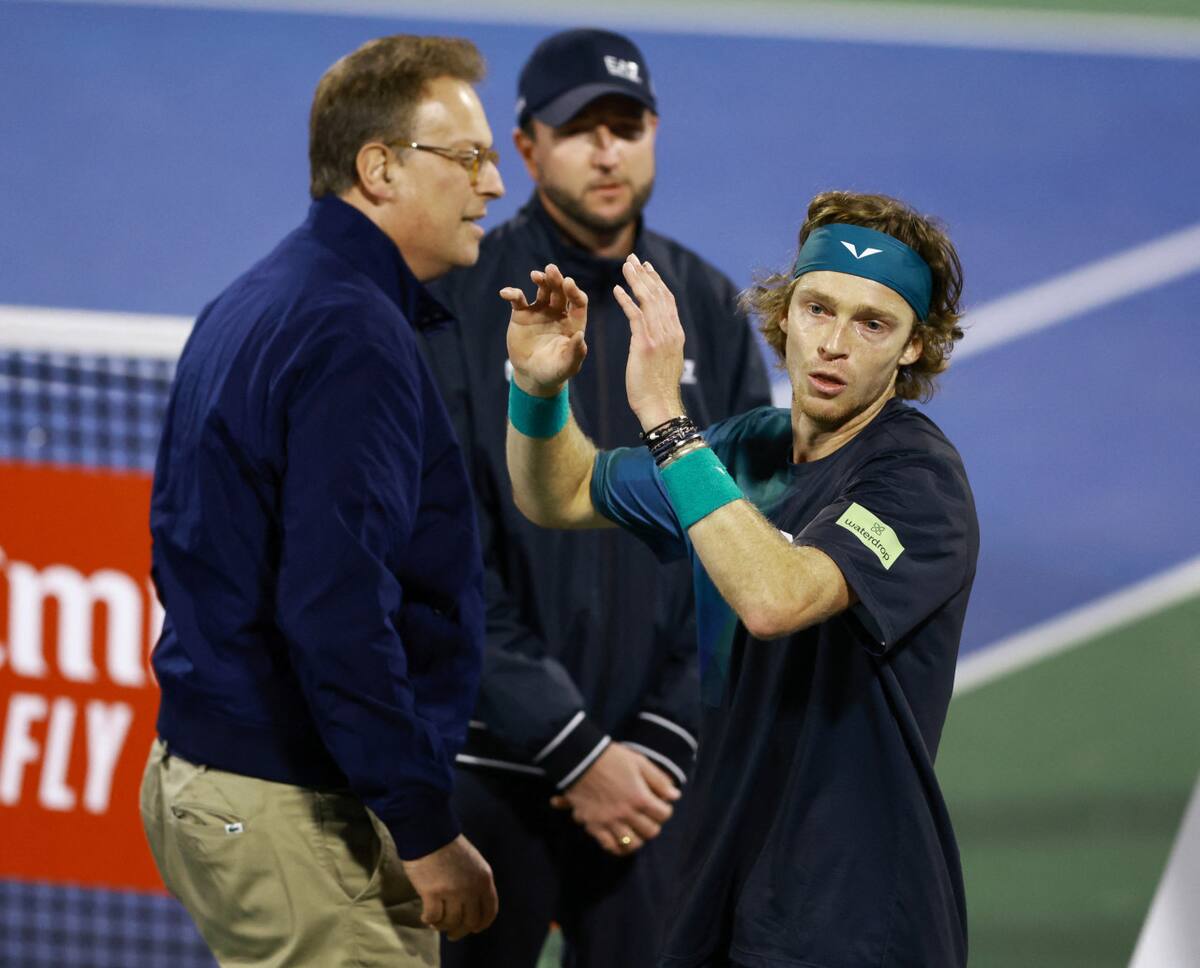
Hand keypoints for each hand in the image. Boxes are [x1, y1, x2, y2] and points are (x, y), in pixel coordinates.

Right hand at [400, 834, 497, 940]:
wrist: (428, 832)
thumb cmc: (447, 845)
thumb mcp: (472, 862)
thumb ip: (474, 882)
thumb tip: (469, 907)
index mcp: (484, 879)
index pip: (489, 912)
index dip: (481, 924)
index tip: (473, 929)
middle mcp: (471, 888)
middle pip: (470, 922)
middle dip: (460, 931)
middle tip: (451, 933)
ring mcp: (452, 892)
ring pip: (450, 923)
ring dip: (442, 926)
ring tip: (436, 923)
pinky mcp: (433, 894)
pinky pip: (433, 918)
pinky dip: (429, 921)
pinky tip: (425, 917)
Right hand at [502, 263, 588, 395]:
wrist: (531, 375)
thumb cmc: (553, 371)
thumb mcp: (566, 366)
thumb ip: (575, 353)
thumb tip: (580, 336)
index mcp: (573, 322)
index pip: (578, 302)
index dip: (574, 292)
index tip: (568, 283)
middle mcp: (558, 313)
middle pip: (560, 291)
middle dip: (557, 280)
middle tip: (552, 270)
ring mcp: (540, 311)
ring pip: (542, 290)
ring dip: (541, 280)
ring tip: (536, 275)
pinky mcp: (522, 314)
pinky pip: (518, 300)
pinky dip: (512, 294)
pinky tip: (506, 293)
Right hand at [549, 742, 680, 855]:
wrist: (580, 759)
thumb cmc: (612, 757)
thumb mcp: (639, 762)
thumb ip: (659, 780)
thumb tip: (675, 795)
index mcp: (640, 797)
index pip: (664, 814)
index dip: (665, 810)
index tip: (661, 805)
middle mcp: (626, 813)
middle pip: (650, 832)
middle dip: (654, 824)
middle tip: (649, 818)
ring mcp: (609, 821)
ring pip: (632, 843)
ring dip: (638, 839)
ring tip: (636, 831)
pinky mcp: (594, 825)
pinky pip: (609, 845)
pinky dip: (617, 847)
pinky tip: (620, 841)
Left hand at [613, 254, 686, 429]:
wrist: (660, 405)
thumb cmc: (659, 389)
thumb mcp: (665, 362)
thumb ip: (663, 345)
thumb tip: (658, 338)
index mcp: (676, 334)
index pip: (667, 301)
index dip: (657, 282)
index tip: (647, 269)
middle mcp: (670, 331)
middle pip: (659, 295)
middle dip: (646, 274)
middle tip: (633, 259)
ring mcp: (659, 337)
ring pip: (648, 300)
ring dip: (636, 281)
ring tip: (625, 266)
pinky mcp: (645, 344)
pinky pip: (635, 315)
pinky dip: (626, 300)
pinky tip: (616, 290)